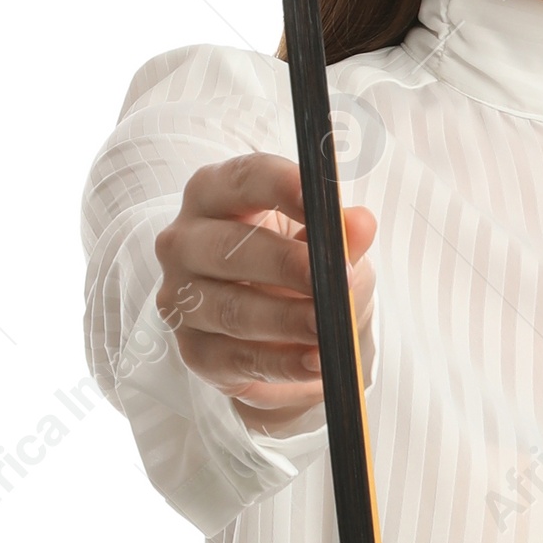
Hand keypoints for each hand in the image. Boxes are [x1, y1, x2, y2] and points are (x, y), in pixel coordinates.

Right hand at [153, 152, 375, 433]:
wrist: (284, 337)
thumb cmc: (297, 272)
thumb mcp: (328, 248)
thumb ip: (342, 236)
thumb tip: (360, 224)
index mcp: (214, 195)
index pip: (242, 179)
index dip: (281, 186)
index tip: (319, 200)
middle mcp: (185, 241)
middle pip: (228, 246)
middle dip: (285, 263)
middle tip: (333, 280)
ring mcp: (181, 297)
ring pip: (230, 309)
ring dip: (286, 320)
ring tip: (329, 328)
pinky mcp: (193, 350)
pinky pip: (236, 358)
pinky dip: (281, 362)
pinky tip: (315, 361)